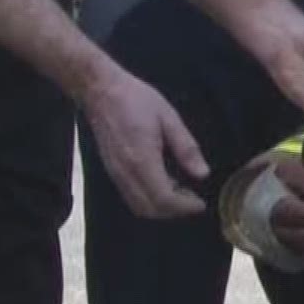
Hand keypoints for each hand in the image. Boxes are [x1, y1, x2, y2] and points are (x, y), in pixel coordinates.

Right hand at [79, 65, 209, 219]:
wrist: (101, 92)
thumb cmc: (137, 100)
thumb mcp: (169, 118)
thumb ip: (186, 148)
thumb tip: (202, 174)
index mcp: (142, 159)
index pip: (163, 198)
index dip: (184, 206)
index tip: (201, 203)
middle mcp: (126, 173)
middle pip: (150, 209)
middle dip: (174, 211)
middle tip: (193, 199)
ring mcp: (116, 174)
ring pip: (139, 206)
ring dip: (161, 208)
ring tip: (181, 193)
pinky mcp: (112, 172)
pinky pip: (131, 197)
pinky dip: (149, 200)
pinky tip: (163, 184)